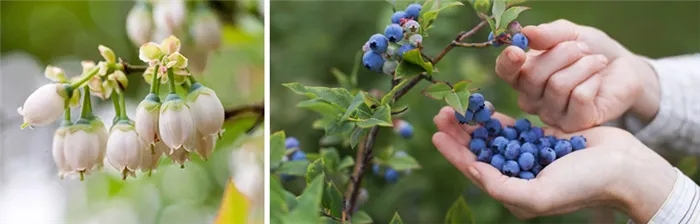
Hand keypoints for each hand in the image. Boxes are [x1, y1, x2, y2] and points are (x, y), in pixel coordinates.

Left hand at [431, 107, 675, 222]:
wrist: (624, 168)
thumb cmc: (584, 185)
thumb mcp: (539, 194)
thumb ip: (502, 187)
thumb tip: (474, 171)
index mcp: (515, 193)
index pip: (475, 171)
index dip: (454, 153)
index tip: (436, 135)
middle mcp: (519, 175)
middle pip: (480, 151)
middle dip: (459, 133)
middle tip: (441, 113)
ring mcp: (530, 156)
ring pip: (493, 138)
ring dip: (474, 123)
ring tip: (455, 107)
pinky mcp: (543, 139)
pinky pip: (513, 128)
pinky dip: (497, 118)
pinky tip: (482, 108)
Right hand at [495, 19, 659, 131]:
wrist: (623, 69)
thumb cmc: (591, 50)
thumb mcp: (570, 33)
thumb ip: (548, 34)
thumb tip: (526, 33)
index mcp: (523, 75)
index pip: (504, 71)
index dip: (507, 62)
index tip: (517, 50)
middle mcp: (531, 98)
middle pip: (533, 75)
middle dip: (563, 53)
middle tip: (582, 48)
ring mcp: (551, 114)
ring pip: (558, 86)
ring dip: (583, 65)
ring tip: (596, 62)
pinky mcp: (574, 124)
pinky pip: (579, 98)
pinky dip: (593, 81)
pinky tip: (598, 80)